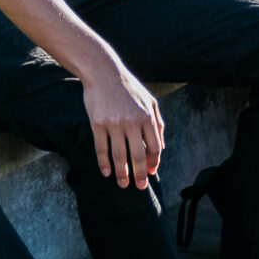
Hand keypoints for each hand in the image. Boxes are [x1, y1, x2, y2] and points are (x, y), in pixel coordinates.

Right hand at [83, 65, 164, 188]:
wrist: (103, 72)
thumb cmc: (128, 87)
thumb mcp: (149, 100)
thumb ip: (158, 123)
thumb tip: (161, 148)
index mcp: (147, 116)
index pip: (154, 147)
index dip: (153, 162)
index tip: (150, 172)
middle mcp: (132, 121)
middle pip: (137, 155)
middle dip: (139, 175)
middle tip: (139, 187)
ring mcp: (114, 123)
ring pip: (119, 156)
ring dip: (122, 173)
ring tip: (123, 184)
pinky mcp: (97, 124)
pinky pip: (101, 149)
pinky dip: (104, 163)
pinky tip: (107, 172)